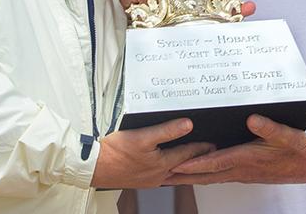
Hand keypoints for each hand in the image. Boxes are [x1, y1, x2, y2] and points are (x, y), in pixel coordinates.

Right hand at [91, 118, 214, 188]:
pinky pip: (160, 176)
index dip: (201, 147)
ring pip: (173, 174)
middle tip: (208, 155)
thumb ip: (167, 130)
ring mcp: (148, 179)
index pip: (188, 154)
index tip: (213, 145)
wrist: (92, 167)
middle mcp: (158, 175)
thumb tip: (187, 124)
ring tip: (192, 164)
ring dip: (183, 168)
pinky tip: (166, 169)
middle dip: (196, 160)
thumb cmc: (113, 153)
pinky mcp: (139, 180)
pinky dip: (169, 171)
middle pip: (183, 166)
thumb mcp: (142, 136)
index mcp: (161, 164)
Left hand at [166, 115, 305, 184]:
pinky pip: (220, 174)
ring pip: (211, 176)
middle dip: (184, 176)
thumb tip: (252, 119)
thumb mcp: (287, 135)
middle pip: (207, 174)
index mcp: (248, 159)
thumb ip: (269, 127)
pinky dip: (205, 173)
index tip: (177, 164)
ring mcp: (242, 172)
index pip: (216, 163)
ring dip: (191, 176)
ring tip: (171, 175)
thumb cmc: (298, 149)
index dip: (196, 164)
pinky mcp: (245, 171)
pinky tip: (197, 170)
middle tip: (162, 176)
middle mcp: (242, 169)